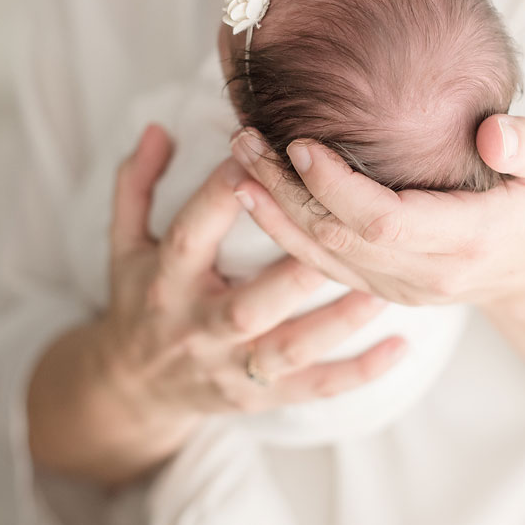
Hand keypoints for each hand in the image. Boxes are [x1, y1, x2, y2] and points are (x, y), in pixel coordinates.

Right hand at [99, 123, 407, 421]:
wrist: (132, 390)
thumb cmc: (140, 298)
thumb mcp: (125, 242)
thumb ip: (137, 183)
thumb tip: (159, 127)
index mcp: (166, 281)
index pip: (191, 237)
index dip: (218, 198)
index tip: (253, 155)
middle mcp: (199, 327)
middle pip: (247, 305)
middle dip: (291, 274)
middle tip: (341, 233)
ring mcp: (231, 367)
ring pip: (290, 349)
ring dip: (338, 322)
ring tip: (383, 289)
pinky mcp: (260, 397)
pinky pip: (314, 388)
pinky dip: (358, 373)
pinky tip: (400, 347)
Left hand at [229, 114, 524, 307]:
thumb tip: (493, 131)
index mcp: (464, 239)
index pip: (384, 221)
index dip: (336, 187)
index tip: (301, 144)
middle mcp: (424, 273)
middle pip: (338, 237)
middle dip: (287, 191)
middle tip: (247, 139)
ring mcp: (395, 288)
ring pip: (320, 256)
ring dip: (273, 210)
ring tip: (237, 160)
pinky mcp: (375, 288)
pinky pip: (320, 264)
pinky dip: (281, 231)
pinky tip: (252, 195)